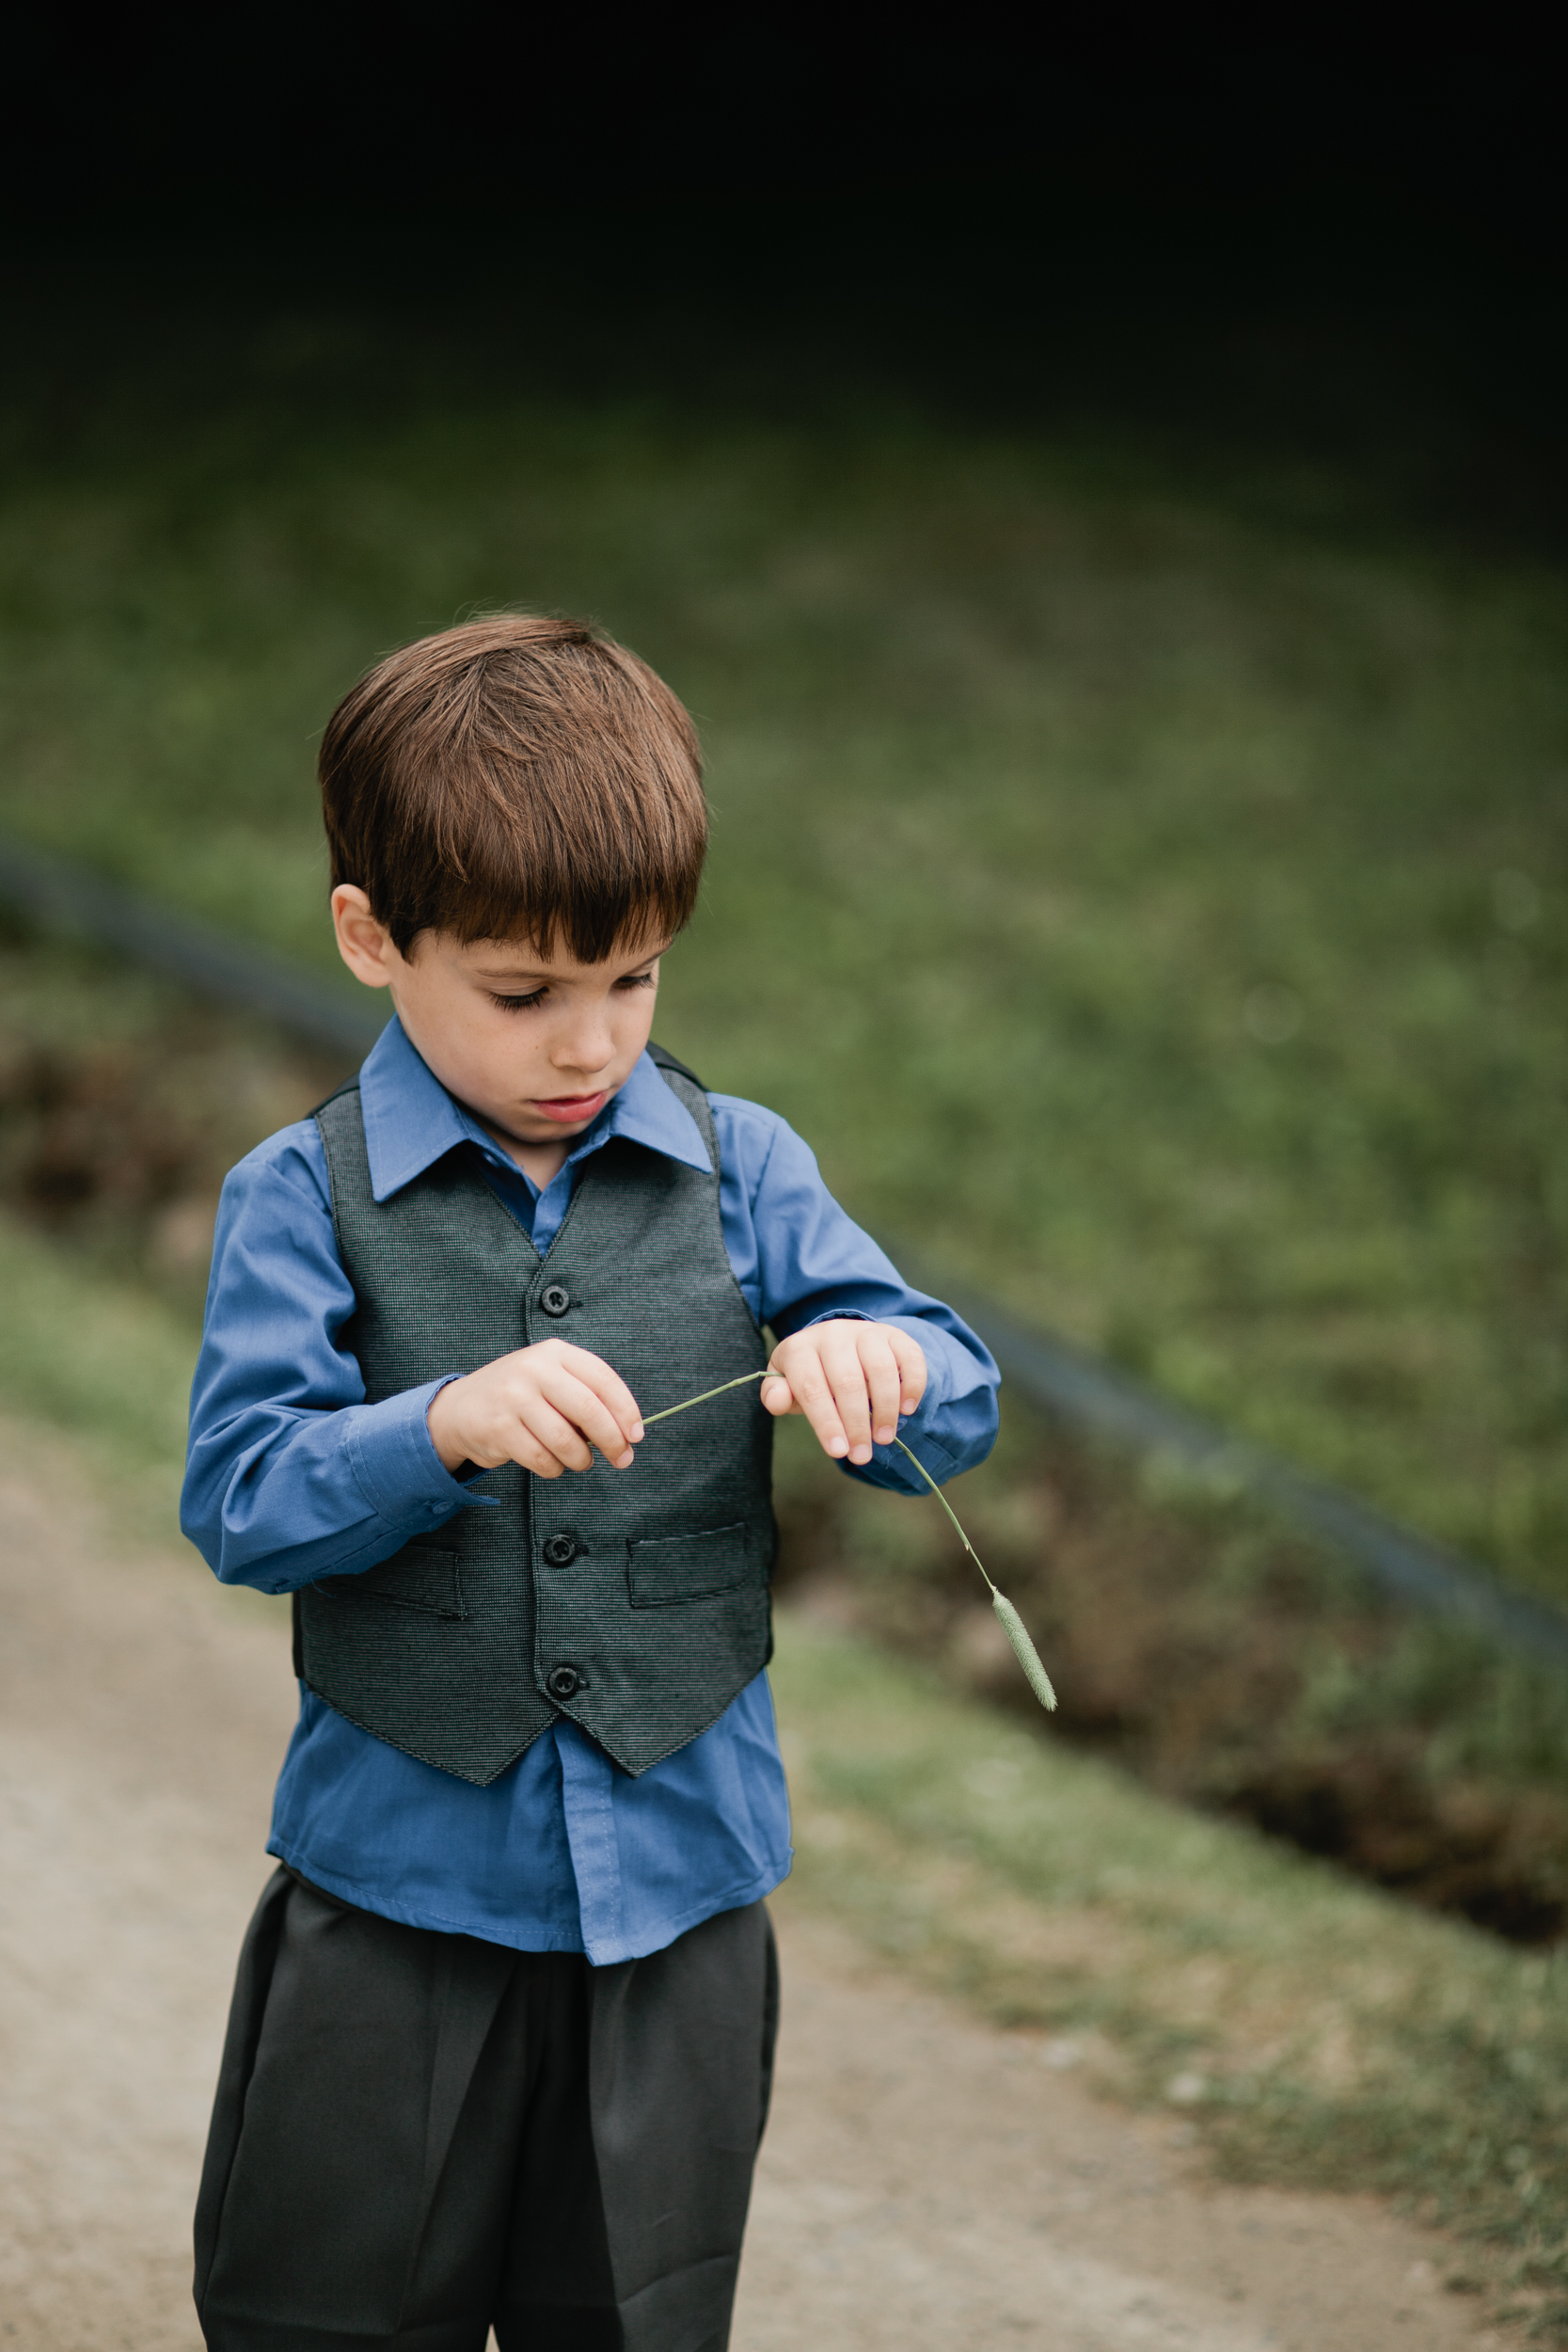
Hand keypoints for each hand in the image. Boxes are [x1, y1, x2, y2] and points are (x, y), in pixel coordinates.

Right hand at [427, 1341, 643, 1478]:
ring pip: (566, 1441)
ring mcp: (514, 1398)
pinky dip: (554, 1469)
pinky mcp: (499, 1428)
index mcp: (555, 1353)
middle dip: (612, 1440)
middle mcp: (534, 1369)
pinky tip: (553, 1464)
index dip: (626, 1410)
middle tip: (622, 1458)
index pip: (603, 1379)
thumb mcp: (551, 1380)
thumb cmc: (519, 1397)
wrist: (460, 1408)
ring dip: (581, 1460)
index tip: (636, 1434)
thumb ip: (585, 1396)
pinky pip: (542, 1459)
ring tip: (580, 1461)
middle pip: (589, 1410)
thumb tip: (626, 1432)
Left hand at [761, 1321, 926, 1465]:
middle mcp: (833, 1334)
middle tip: (862, 1456)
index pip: (812, 1387)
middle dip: (857, 1424)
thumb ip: (778, 1396)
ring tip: (884, 1438)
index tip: (838, 1451)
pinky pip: (910, 1359)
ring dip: (885, 1410)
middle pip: (848, 1382)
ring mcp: (866, 1332)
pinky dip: (912, 1386)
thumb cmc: (812, 1375)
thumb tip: (777, 1402)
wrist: (840, 1344)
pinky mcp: (895, 1335)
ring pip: (880, 1370)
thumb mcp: (789, 1385)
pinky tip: (907, 1410)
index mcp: (800, 1348)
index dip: (826, 1422)